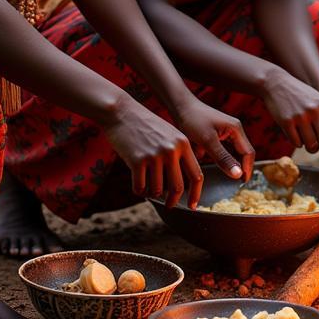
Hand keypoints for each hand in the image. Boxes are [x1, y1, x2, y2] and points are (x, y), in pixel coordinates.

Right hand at [102, 97, 233, 210]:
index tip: (193, 205)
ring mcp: (154, 155)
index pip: (196, 175)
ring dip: (153, 194)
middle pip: (178, 187)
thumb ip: (179, 153)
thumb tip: (182, 181)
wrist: (122, 112)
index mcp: (183, 144)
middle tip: (170, 205)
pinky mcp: (137, 160)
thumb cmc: (146, 125)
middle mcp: (171, 150)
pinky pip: (140, 187)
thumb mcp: (170, 134)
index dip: (196, 193)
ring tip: (149, 189)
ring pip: (158, 189)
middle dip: (174, 201)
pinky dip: (139, 191)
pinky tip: (138, 187)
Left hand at [174, 97, 254, 206]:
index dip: (247, 169)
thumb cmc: (193, 120)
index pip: (248, 153)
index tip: (242, 183)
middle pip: (242, 152)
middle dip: (239, 167)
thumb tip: (238, 174)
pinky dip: (217, 157)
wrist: (179, 106)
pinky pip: (221, 149)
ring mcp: (225, 131)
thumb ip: (224, 158)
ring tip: (224, 177)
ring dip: (228, 163)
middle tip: (234, 182)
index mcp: (236, 129)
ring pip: (231, 152)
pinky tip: (208, 163)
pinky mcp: (216, 133)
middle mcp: (234, 129)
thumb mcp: (208, 141)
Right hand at [261, 69, 318, 166]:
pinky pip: (297, 143)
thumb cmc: (301, 94)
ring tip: (310, 142)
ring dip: (312, 148)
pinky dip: (298, 142)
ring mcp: (301, 117)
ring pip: (312, 144)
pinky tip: (295, 132)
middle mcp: (316, 111)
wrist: (277, 83)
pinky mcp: (287, 122)